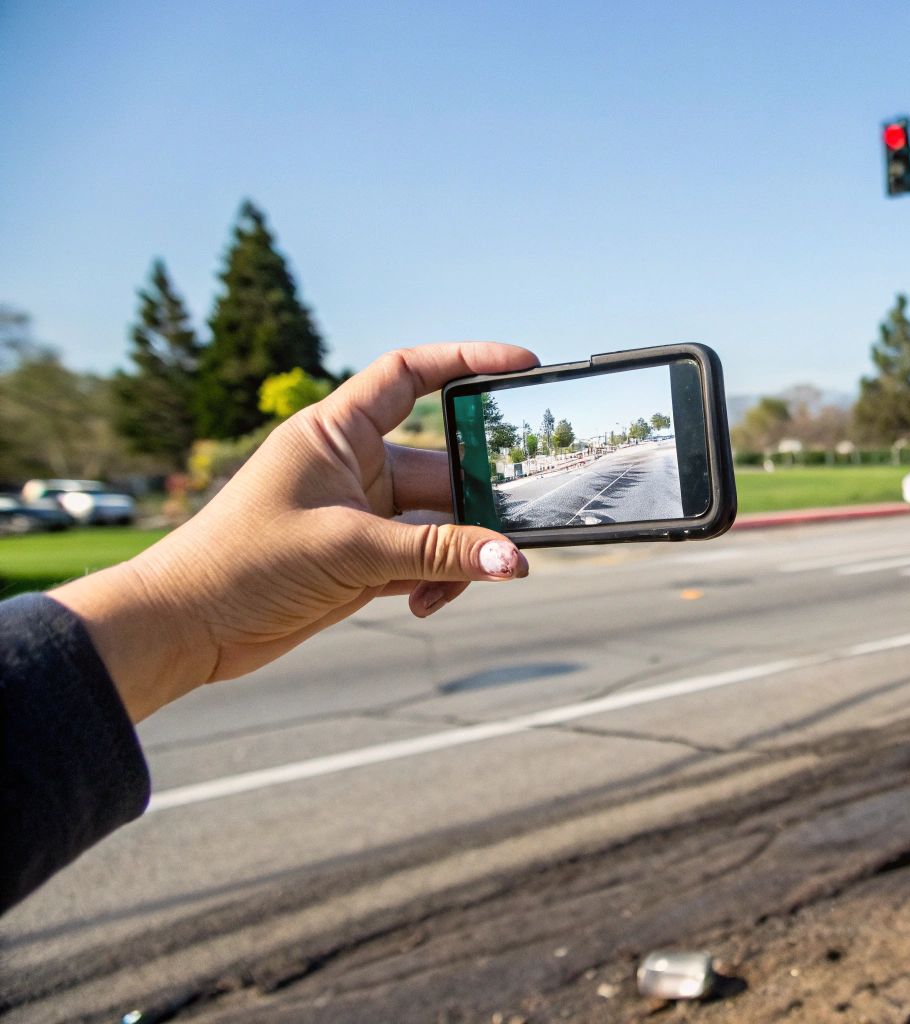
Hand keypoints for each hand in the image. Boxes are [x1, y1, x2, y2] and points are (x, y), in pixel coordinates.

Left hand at [53, 342, 539, 720]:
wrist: (184, 628)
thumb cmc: (243, 564)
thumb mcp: (350, 551)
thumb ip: (438, 553)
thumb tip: (512, 559)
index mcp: (335, 432)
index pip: (410, 375)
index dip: (467, 361)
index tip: (522, 365)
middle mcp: (352, 466)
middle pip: (443, 466)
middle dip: (477, 502)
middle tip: (516, 526)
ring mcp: (359, 514)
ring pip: (439, 522)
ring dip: (455, 555)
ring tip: (452, 588)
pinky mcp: (361, 560)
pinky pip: (423, 560)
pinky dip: (435, 581)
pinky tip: (424, 605)